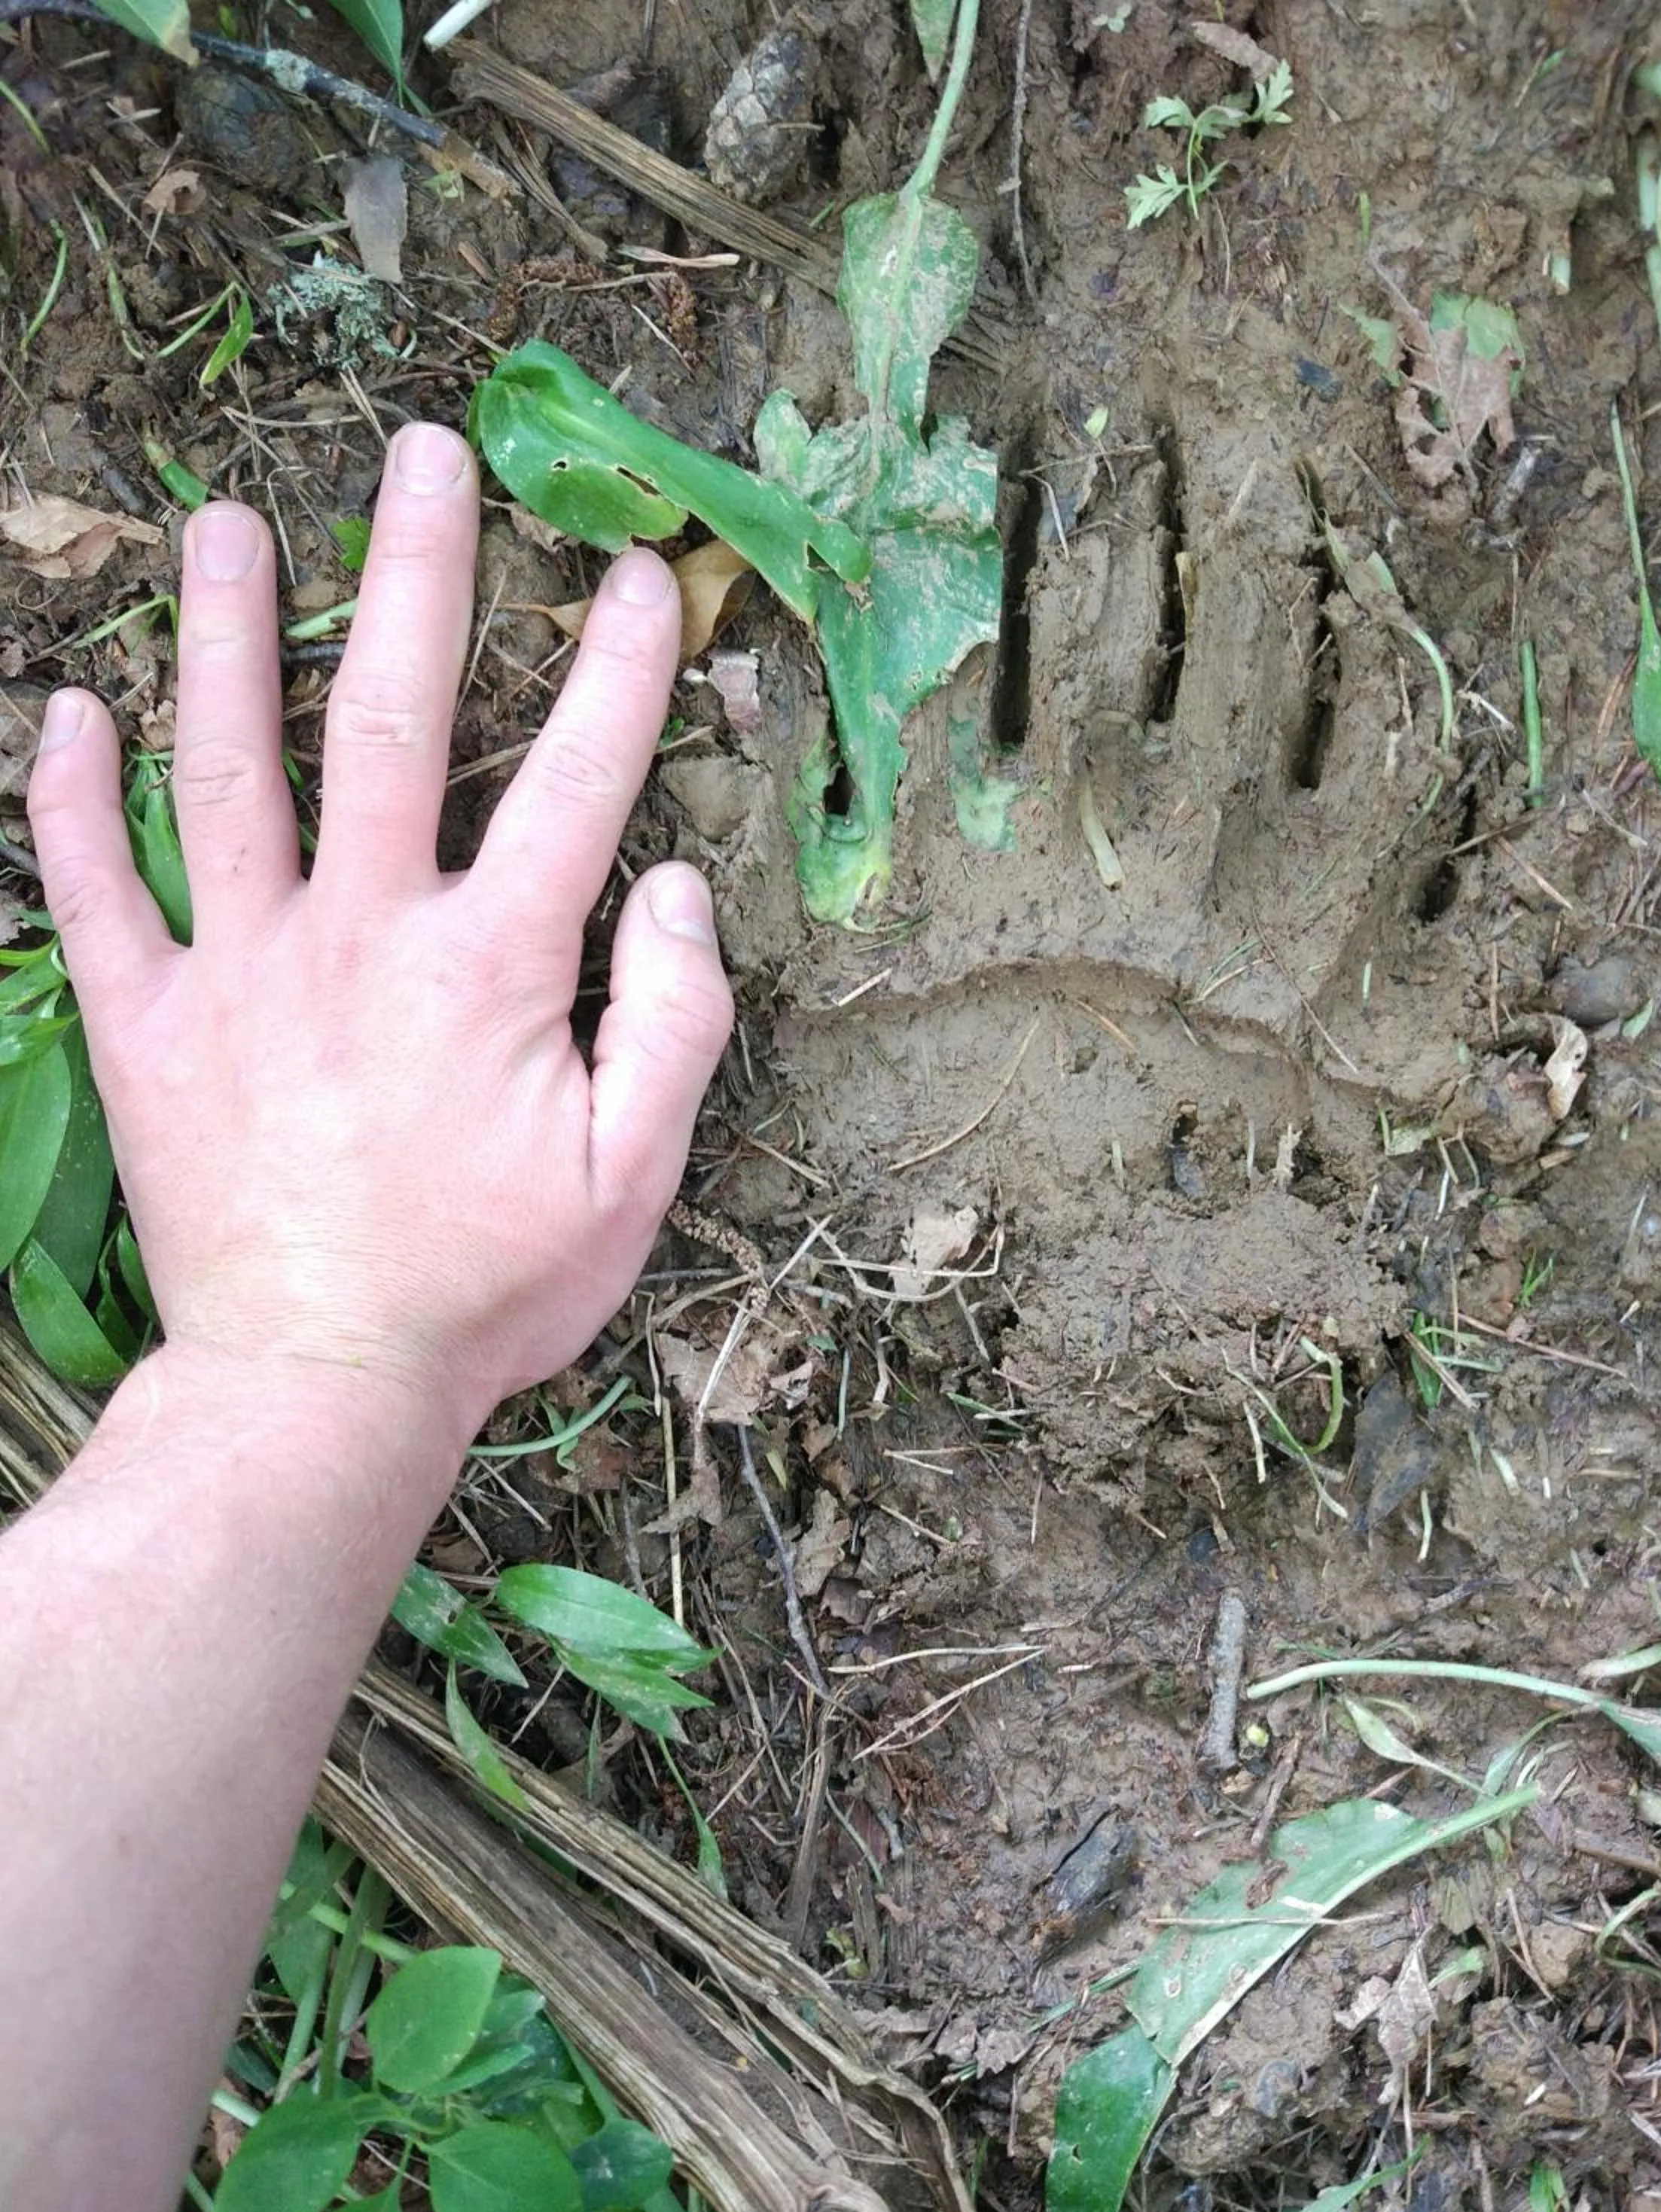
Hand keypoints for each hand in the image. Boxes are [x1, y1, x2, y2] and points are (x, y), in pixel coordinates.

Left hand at [25, 422, 733, 1442]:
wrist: (319, 1392)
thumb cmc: (487, 1293)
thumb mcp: (632, 1180)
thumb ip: (674, 1023)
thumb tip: (678, 888)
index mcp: (492, 967)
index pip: (576, 784)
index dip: (622, 672)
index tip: (644, 573)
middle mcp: (361, 935)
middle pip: (391, 722)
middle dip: (420, 577)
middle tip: (422, 454)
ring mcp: (240, 973)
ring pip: (226, 771)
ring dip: (228, 639)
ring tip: (226, 527)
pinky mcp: (147, 1030)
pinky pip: (90, 896)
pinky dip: (68, 803)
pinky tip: (66, 712)